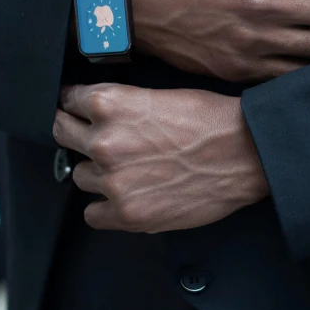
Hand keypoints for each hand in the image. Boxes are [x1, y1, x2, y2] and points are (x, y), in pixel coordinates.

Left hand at [53, 83, 268, 232]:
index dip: (74, 106)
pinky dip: (105, 207)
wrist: (246, 153)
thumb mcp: (158, 95)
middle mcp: (103, 141)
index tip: (78, 112)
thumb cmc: (211, 120)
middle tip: (100, 140)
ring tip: (128, 170)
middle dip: (77, 134)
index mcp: (109, 103)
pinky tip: (126, 197)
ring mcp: (113, 181)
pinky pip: (92, 214)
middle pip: (62, 134)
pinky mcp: (127, 214)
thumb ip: (120, 106)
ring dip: (97, 173)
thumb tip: (93, 115)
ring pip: (79, 176)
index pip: (67, 101)